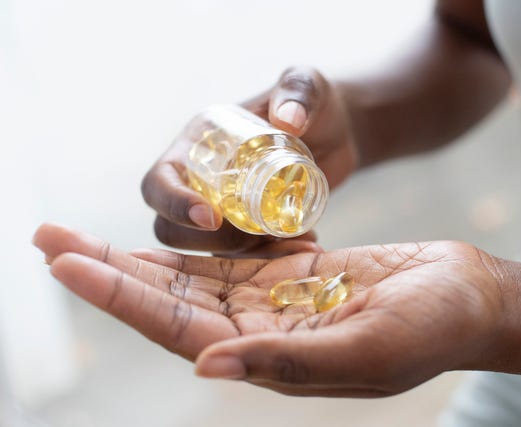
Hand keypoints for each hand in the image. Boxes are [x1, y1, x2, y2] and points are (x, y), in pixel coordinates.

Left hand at [33, 223, 502, 396]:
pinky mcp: (291, 272)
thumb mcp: (367, 350)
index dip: (119, 296)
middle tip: (47, 239)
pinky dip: (189, 244)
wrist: (465, 297)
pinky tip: (158, 231)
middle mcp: (261, 332)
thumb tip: (206, 365)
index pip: (176, 327)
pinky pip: (227, 258)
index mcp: (271, 357)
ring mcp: (274, 301)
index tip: (67, 262)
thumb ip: (288, 360)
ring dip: (135, 256)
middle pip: (167, 301)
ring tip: (82, 235)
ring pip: (189, 278)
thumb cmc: (432, 328)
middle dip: (107, 271)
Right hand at [141, 67, 357, 255]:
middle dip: (212, 242)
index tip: (213, 218)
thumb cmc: (315, 103)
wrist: (339, 133)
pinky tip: (306, 244)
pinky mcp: (249, 228)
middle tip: (260, 236)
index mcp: (197, 143)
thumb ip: (299, 93)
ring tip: (294, 242)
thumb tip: (288, 120)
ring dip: (247, 256)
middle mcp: (201, 178)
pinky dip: (271, 258)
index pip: (159, 181)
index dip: (174, 204)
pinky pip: (245, 256)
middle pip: (172, 228)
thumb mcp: (308, 87)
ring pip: (209, 249)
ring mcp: (224, 207)